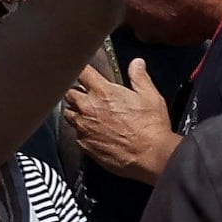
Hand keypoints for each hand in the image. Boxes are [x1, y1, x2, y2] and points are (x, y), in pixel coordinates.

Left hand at [62, 57, 176, 183]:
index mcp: (103, 92)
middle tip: (88, 96)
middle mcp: (88, 107)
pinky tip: (96, 133)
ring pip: (68, 114)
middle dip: (76, 92)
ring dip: (76, 112)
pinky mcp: (84, 144)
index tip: (84, 71)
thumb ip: (139, 78)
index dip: (81, 69)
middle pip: (68, 92)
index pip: (81, 72)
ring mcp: (84, 127)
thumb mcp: (151, 98)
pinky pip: (76, 134)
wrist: (152, 156)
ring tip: (89, 115)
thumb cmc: (152, 128)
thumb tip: (137, 64)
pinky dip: (83, 131)